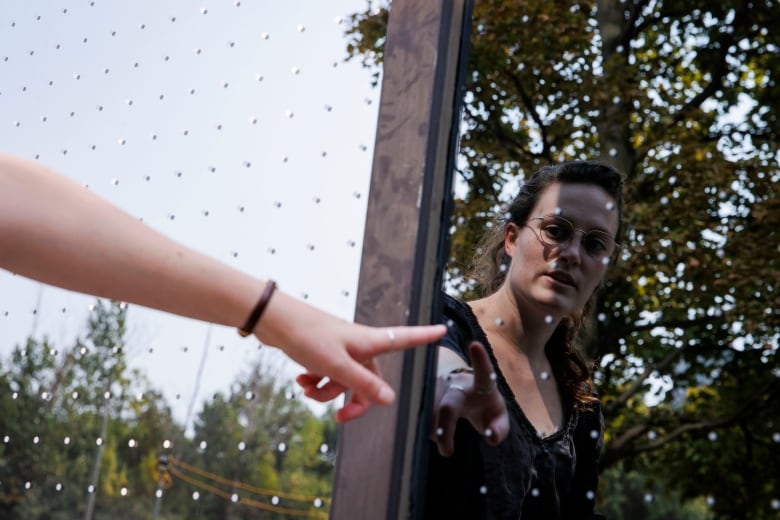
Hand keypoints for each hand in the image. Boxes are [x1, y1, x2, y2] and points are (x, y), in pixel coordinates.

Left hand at [263, 292, 446, 422]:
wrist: (274, 321)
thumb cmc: (307, 336)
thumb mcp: (336, 365)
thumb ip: (362, 384)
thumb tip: (389, 400)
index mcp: (369, 342)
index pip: (406, 338)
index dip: (425, 335)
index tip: (444, 328)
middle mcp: (359, 345)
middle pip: (370, 379)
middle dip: (353, 400)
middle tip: (339, 417)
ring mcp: (341, 348)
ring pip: (345, 379)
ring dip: (327, 391)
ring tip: (307, 389)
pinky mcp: (324, 351)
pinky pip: (328, 373)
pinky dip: (316, 381)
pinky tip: (301, 381)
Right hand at [430, 341, 508, 455]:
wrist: (464, 394)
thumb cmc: (484, 405)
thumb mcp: (498, 417)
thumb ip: (500, 429)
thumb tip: (491, 437)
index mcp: (481, 385)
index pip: (483, 371)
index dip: (480, 358)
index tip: (474, 344)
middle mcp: (457, 383)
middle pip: (449, 406)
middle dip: (446, 429)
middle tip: (447, 451)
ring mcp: (438, 387)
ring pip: (431, 413)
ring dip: (436, 433)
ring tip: (445, 444)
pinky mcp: (423, 393)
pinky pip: (420, 414)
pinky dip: (427, 429)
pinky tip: (434, 432)